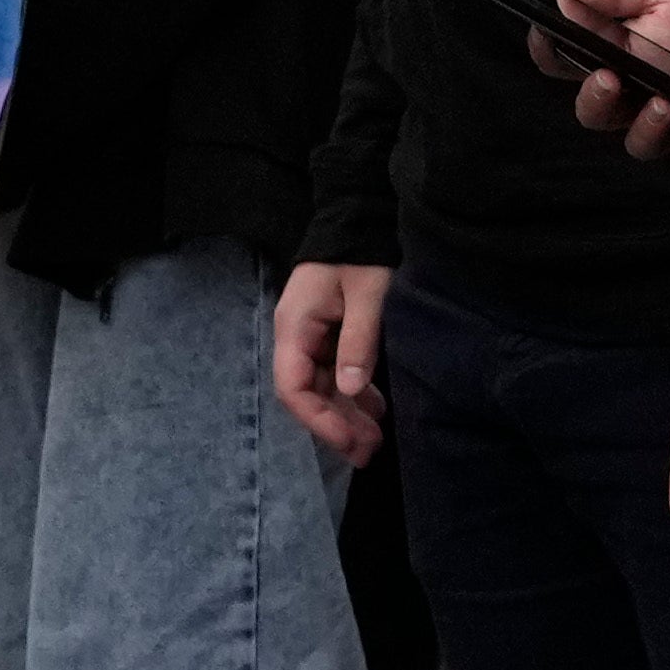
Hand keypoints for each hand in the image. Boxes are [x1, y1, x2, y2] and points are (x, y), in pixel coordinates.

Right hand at [270, 260, 395, 461]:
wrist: (360, 217)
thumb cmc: (363, 252)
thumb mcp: (369, 292)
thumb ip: (358, 340)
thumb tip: (350, 390)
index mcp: (295, 326)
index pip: (294, 387)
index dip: (318, 420)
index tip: (349, 441)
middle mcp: (296, 336)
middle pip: (308, 394)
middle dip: (335, 425)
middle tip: (369, 453)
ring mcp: (312, 336)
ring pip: (323, 387)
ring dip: (346, 414)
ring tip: (374, 442)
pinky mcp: (329, 334)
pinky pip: (335, 373)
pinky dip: (353, 393)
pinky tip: (375, 409)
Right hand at [555, 0, 669, 154]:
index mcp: (618, 59)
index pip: (569, 66)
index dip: (551, 55)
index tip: (547, 37)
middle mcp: (638, 95)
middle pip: (597, 113)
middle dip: (595, 100)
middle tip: (608, 77)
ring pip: (644, 143)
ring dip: (647, 129)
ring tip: (664, 103)